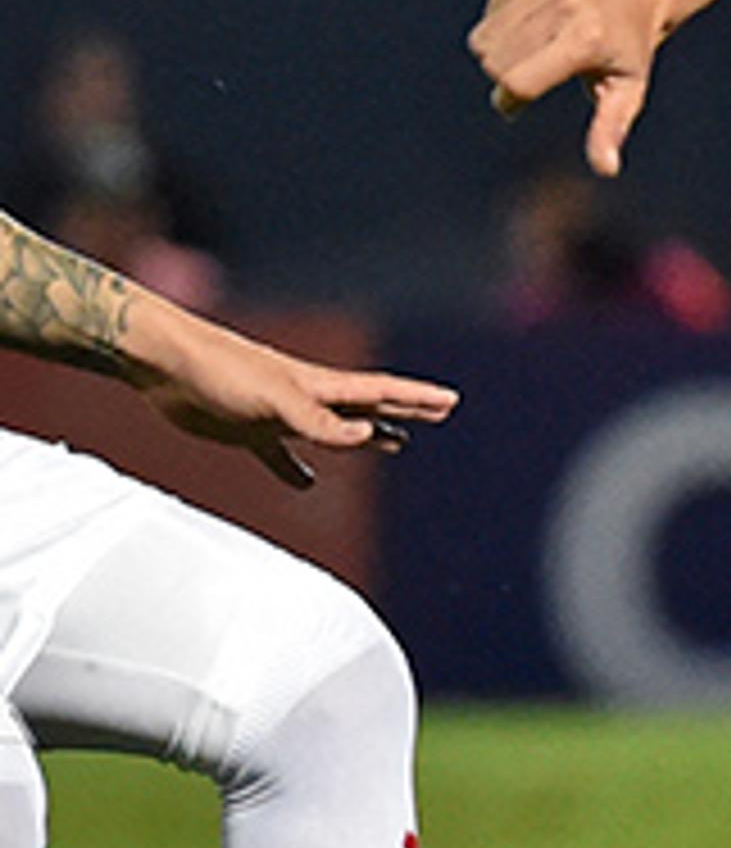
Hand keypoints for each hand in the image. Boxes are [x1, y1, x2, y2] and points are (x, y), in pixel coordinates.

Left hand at [131, 312, 457, 489]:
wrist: (164, 363)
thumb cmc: (220, 373)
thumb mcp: (276, 400)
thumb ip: (319, 422)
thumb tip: (369, 435)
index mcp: (319, 387)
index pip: (379, 392)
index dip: (416, 397)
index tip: (450, 400)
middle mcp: (306, 399)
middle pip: (367, 406)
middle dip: (405, 410)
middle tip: (439, 412)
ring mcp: (278, 415)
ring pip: (333, 429)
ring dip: (364, 436)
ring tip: (394, 443)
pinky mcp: (246, 430)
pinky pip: (278, 455)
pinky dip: (292, 470)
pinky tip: (302, 483)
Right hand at [471, 0, 667, 173]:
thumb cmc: (630, 46)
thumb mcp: (628, 90)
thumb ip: (610, 129)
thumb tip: (607, 169)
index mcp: (586, 39)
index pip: (516, 82)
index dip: (512, 100)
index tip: (521, 104)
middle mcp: (565, 5)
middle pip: (493, 62)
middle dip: (505, 77)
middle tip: (537, 73)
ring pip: (484, 37)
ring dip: (500, 52)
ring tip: (539, 48)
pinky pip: (490, 10)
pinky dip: (502, 23)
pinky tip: (538, 20)